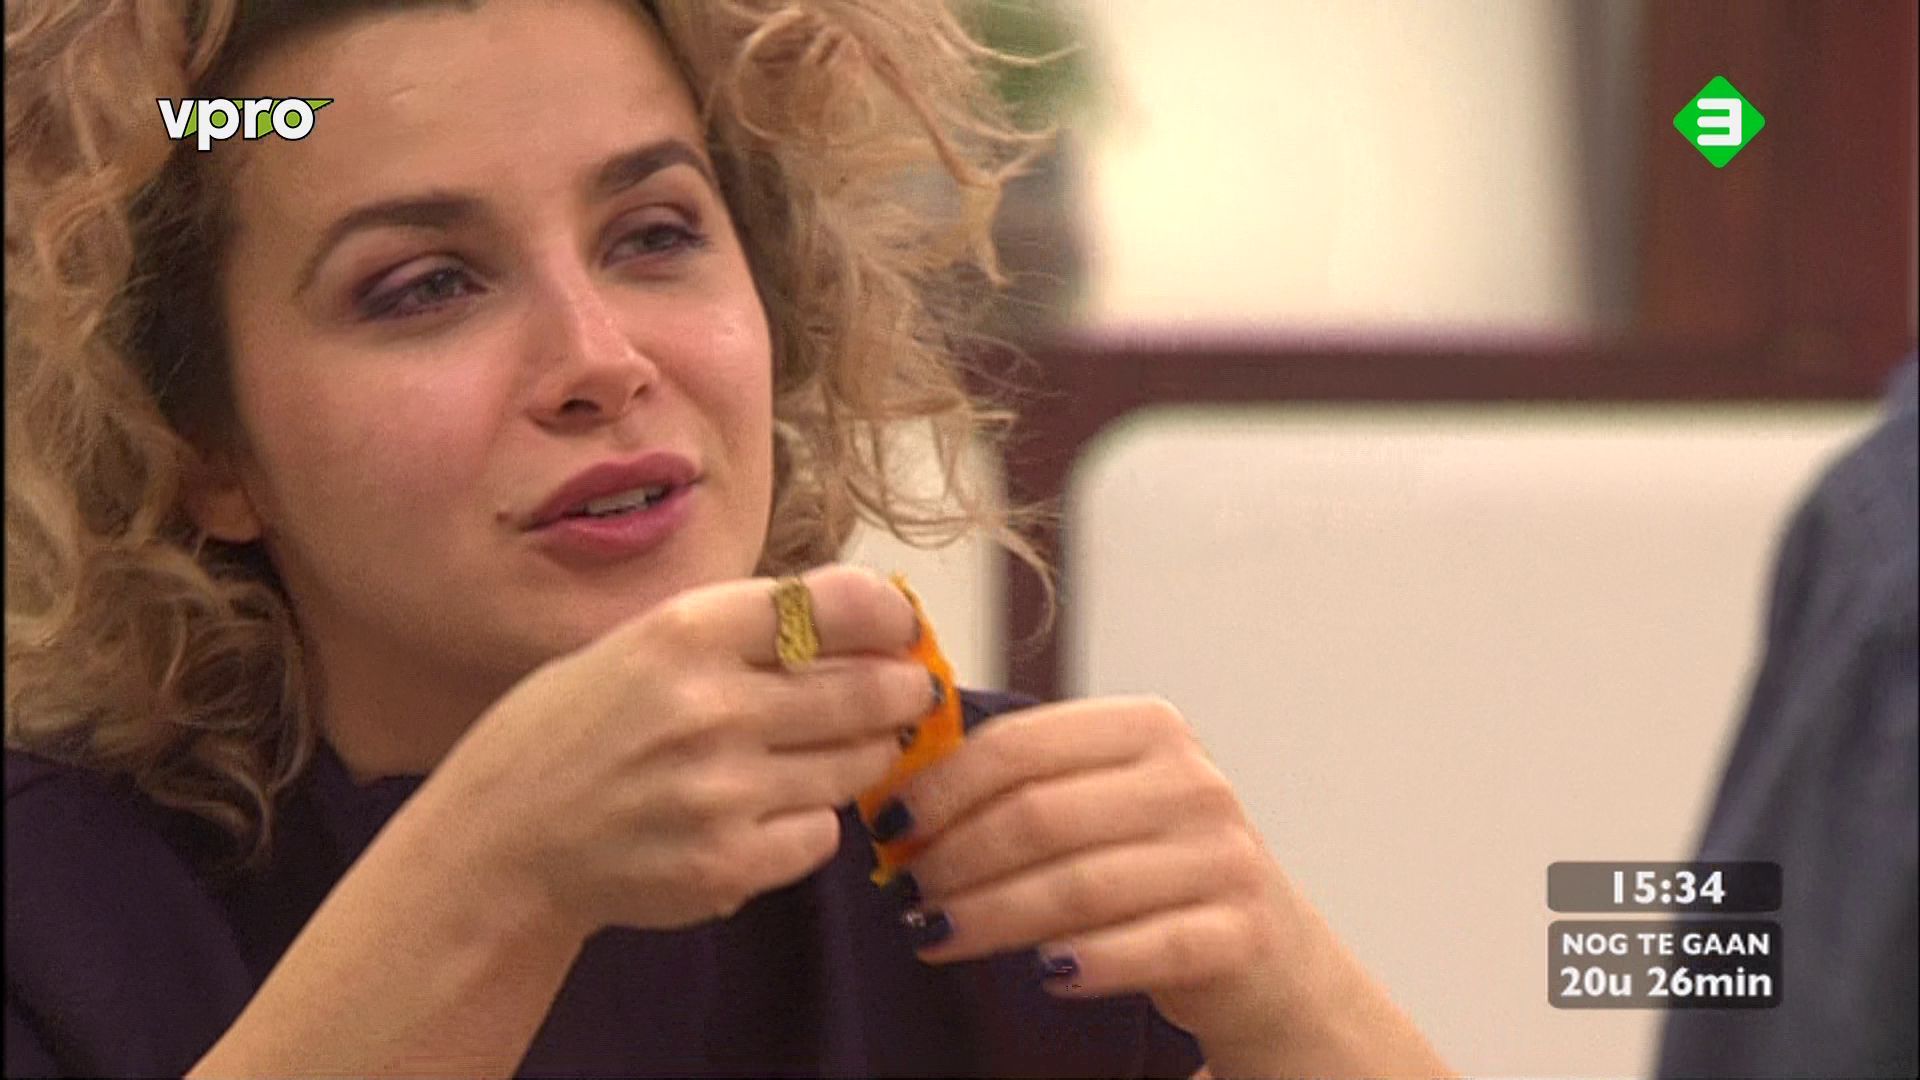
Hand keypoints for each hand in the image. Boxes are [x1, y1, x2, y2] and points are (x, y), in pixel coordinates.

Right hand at [415, 565, 936, 940]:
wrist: (501, 842)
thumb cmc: (575, 731)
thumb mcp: (643, 644)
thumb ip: (743, 630)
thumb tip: (861, 617)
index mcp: (687, 632)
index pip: (837, 604)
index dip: (888, 615)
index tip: (901, 629)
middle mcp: (711, 707)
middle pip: (869, 690)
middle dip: (902, 690)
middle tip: (908, 692)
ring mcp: (723, 792)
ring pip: (857, 765)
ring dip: (861, 755)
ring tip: (830, 750)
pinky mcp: (727, 865)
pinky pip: (821, 835)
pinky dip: (811, 822)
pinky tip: (771, 811)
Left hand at [876, 697, 1445, 1075]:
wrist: (1268, 953)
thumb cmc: (1153, 870)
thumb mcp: (1102, 802)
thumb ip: (1024, 781)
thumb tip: (897, 785)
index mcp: (1148, 728)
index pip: (1021, 746)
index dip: (942, 787)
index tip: (889, 826)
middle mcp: (1192, 781)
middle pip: (1040, 817)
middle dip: (955, 858)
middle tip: (904, 893)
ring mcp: (1221, 856)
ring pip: (1077, 886)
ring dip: (991, 916)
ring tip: (933, 934)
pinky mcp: (1241, 931)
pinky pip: (1142, 947)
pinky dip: (1081, 963)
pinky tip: (1036, 976)